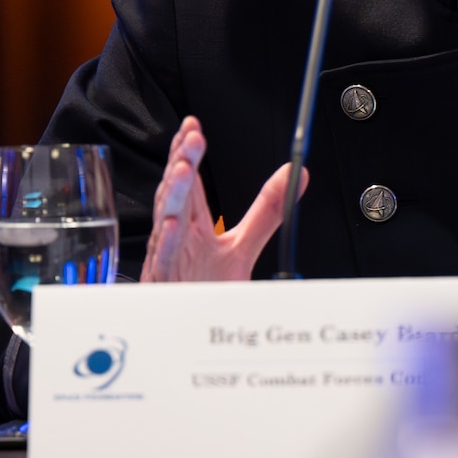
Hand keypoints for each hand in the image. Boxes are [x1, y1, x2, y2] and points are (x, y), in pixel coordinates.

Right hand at [142, 116, 307, 281]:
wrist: (190, 331)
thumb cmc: (206, 288)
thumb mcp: (243, 245)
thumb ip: (266, 210)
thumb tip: (294, 175)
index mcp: (193, 225)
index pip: (190, 182)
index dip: (188, 152)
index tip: (193, 127)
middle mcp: (178, 236)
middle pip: (178, 193)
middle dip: (181, 163)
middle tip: (191, 137)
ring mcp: (169, 257)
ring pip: (166, 220)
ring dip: (173, 194)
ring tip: (183, 168)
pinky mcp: (166, 282)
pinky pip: (163, 261)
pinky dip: (166, 244)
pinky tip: (172, 225)